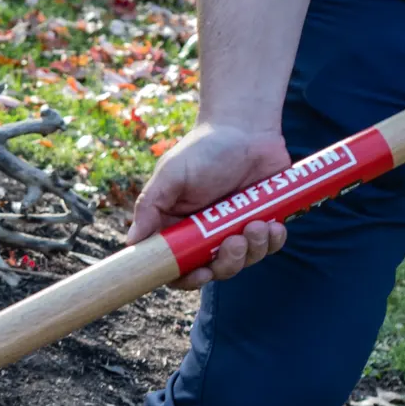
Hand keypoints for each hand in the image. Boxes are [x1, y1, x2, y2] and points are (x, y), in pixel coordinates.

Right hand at [127, 121, 291, 289]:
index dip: (188, 278)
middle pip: (214, 270)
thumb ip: (150, 206)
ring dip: (253, 250)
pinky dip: (273, 242)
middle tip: (234, 243)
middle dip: (227, 263)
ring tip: (257, 224)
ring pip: (243, 261)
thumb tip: (132, 241)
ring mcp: (234, 230)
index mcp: (177, 227)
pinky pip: (269, 247)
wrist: (246, 127)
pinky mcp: (263, 223)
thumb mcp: (171, 174)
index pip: (177, 267)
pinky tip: (273, 225)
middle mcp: (204, 235)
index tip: (200, 273)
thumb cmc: (203, 148)